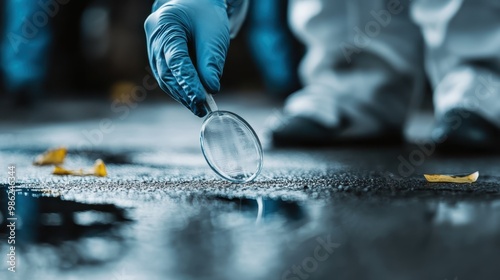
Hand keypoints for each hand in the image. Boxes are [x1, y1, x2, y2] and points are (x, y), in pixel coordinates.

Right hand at [145, 0, 229, 116]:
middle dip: (184, 92)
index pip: (176, 59)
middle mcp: (154, 36)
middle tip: (200, 108)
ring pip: (164, 77)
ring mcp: (153, 47)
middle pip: (166, 71)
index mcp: (166, 24)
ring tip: (198, 108)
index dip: (187, 82)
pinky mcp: (158, 56)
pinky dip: (179, 89)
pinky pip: (166, 76)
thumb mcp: (214, 34)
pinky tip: (191, 100)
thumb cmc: (206, 14)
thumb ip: (212, 61)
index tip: (201, 98)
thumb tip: (211, 88)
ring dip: (181, 95)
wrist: (197, 3)